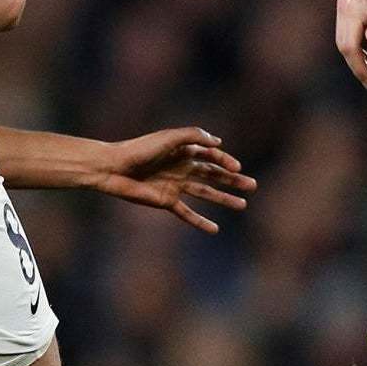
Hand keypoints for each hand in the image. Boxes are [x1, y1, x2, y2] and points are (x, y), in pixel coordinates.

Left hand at [96, 128, 256, 233]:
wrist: (114, 168)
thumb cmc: (139, 149)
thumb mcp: (169, 138)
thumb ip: (194, 136)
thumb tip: (218, 143)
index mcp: (183, 150)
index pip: (211, 156)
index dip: (226, 161)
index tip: (237, 167)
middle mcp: (181, 167)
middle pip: (214, 174)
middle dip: (233, 180)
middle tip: (253, 186)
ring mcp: (175, 185)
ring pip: (206, 193)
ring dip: (224, 199)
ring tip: (243, 204)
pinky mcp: (166, 201)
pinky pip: (187, 213)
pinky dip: (200, 222)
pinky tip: (215, 229)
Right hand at [334, 0, 366, 87]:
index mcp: (355, 5)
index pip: (349, 43)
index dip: (357, 65)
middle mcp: (345, 2)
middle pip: (343, 43)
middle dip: (355, 64)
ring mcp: (343, 4)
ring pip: (342, 41)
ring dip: (354, 59)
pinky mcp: (346, 9)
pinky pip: (345, 36)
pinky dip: (354, 50)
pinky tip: (366, 58)